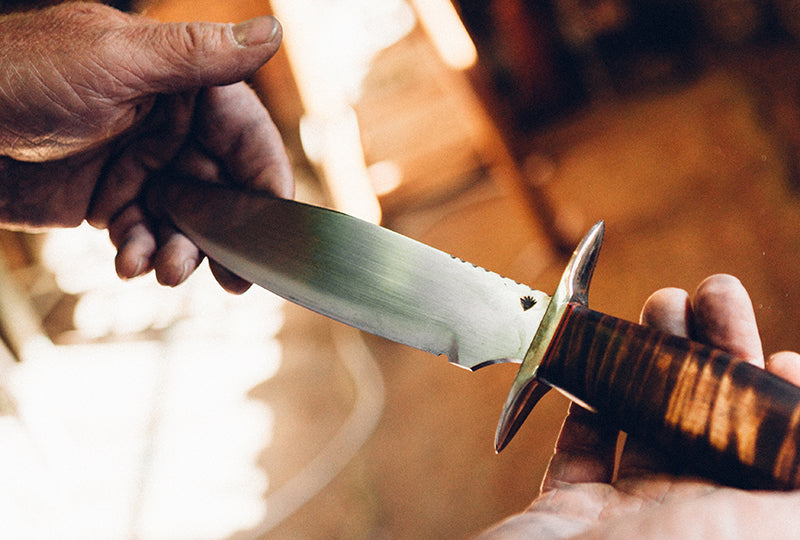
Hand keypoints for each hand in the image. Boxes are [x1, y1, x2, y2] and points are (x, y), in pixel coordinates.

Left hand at [0, 3, 292, 292]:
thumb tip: (274, 33)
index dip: (266, 181)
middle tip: (235, 278)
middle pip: (223, 190)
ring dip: (184, 251)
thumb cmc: (25, 72)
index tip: (276, 225)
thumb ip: (197, 57)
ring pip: (188, 221)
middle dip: (228, 234)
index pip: (247, 136)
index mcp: (182, 86)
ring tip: (167, 271)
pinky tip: (130, 261)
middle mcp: (170, 127)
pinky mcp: (110, 200)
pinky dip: (143, 252)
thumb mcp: (118, 61)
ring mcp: (141, 166)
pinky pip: (145, 234)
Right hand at [483, 274, 799, 538]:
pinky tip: (596, 367)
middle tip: (708, 292)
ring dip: (649, 364)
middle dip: (711, 352)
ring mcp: (631, 520)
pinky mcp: (572, 511)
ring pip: (645, 427)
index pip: (776, 456)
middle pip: (710, 426)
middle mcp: (696, 526)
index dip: (783, 399)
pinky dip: (585, 404)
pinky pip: (580, 450)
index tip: (784, 354)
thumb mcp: (783, 528)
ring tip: (657, 304)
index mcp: (747, 527)